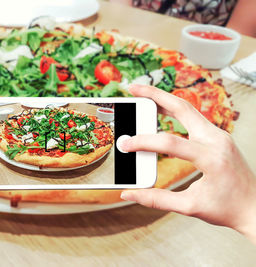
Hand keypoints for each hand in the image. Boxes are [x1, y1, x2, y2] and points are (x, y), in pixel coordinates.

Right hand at [120, 84, 255, 243]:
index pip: (170, 142)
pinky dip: (174, 111)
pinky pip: (193, 118)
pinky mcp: (217, 137)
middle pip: (182, 108)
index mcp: (212, 158)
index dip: (144, 142)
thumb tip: (131, 194)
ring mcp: (219, 136)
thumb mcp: (190, 207)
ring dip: (164, 100)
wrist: (255, 208)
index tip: (126, 145)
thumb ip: (157, 199)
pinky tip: (160, 111)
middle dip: (155, 95)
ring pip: (188, 109)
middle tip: (133, 88)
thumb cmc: (227, 209)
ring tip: (143, 96)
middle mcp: (218, 140)